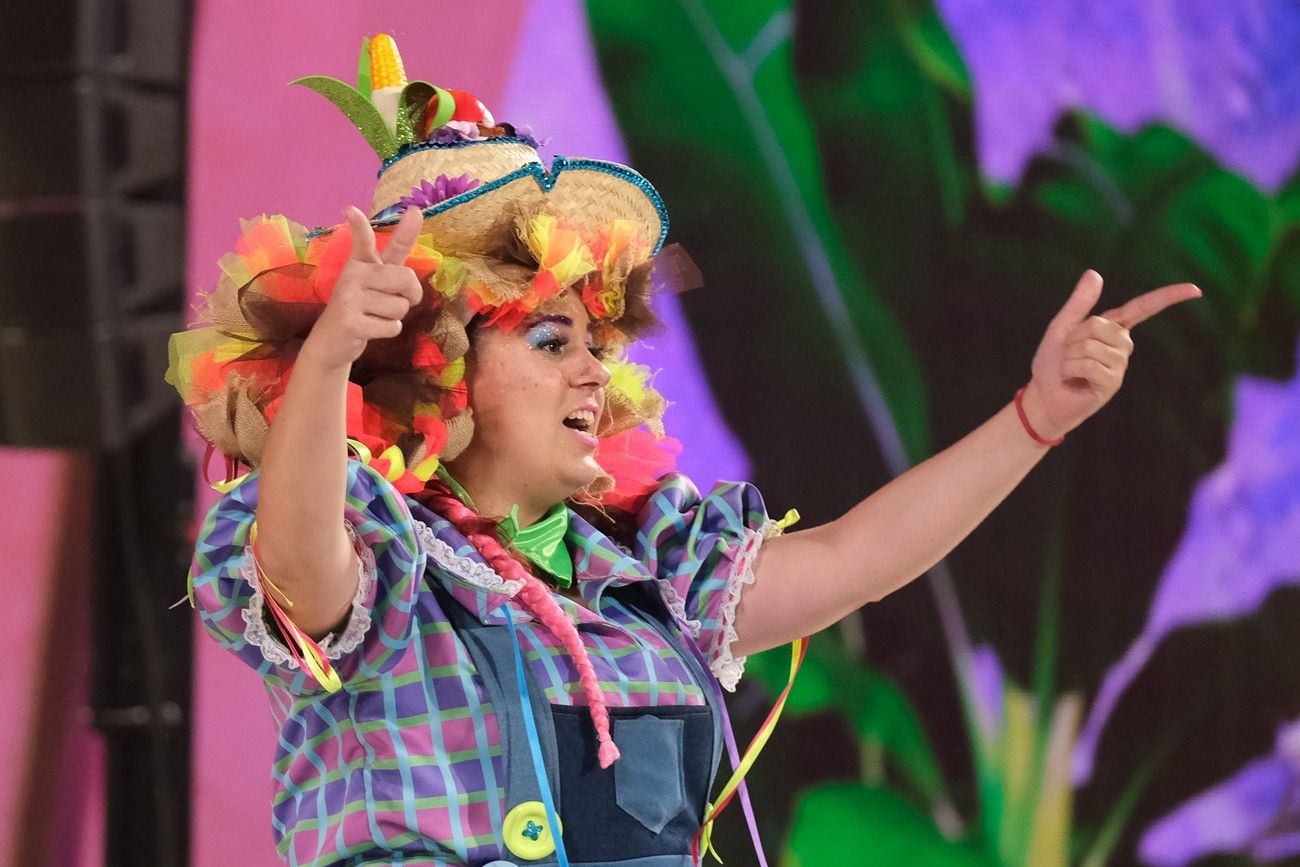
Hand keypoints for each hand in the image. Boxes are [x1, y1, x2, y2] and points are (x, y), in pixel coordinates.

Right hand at [299, 206, 424, 371]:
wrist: (331, 341)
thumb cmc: (362, 306)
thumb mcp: (376, 279)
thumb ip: (396, 253)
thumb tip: (415, 214)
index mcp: (360, 262)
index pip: (363, 240)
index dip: (359, 225)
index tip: (350, 210)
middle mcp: (353, 275)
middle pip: (406, 278)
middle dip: (411, 295)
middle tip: (394, 300)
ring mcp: (350, 299)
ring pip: (401, 307)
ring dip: (395, 316)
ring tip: (374, 316)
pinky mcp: (352, 323)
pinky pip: (393, 326)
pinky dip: (388, 331)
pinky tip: (370, 328)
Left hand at [1021, 270, 1201, 439]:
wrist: (1044, 396)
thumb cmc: (1053, 362)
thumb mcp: (1062, 327)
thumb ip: (1079, 302)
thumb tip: (1095, 272)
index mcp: (1113, 327)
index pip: (1143, 308)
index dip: (1167, 297)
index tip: (1195, 289)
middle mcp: (1122, 344)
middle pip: (1098, 325)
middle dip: (1074, 337)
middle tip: (1068, 353)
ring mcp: (1120, 365)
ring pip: (1092, 345)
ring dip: (1070, 356)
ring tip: (1070, 368)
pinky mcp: (1113, 383)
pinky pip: (1090, 364)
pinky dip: (1072, 369)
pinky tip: (1074, 379)